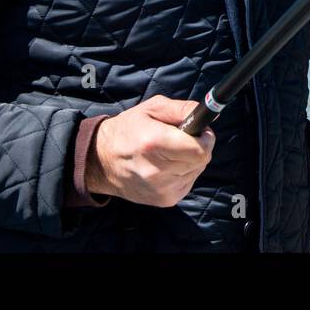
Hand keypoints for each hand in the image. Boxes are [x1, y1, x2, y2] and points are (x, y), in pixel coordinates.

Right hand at [84, 96, 214, 206]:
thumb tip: (208, 116)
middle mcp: (157, 170)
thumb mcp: (152, 108)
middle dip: (199, 146)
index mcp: (154, 143)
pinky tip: (167, 166)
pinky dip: (184, 172)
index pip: (199, 150)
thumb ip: (182, 109)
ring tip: (170, 153)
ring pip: (196, 171)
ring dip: (190, 160)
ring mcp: (161, 189)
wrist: (101, 162)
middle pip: (201, 160)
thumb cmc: (127, 130)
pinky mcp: (164, 200)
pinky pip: (188, 182)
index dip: (205, 138)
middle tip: (184, 139)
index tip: (201, 131)